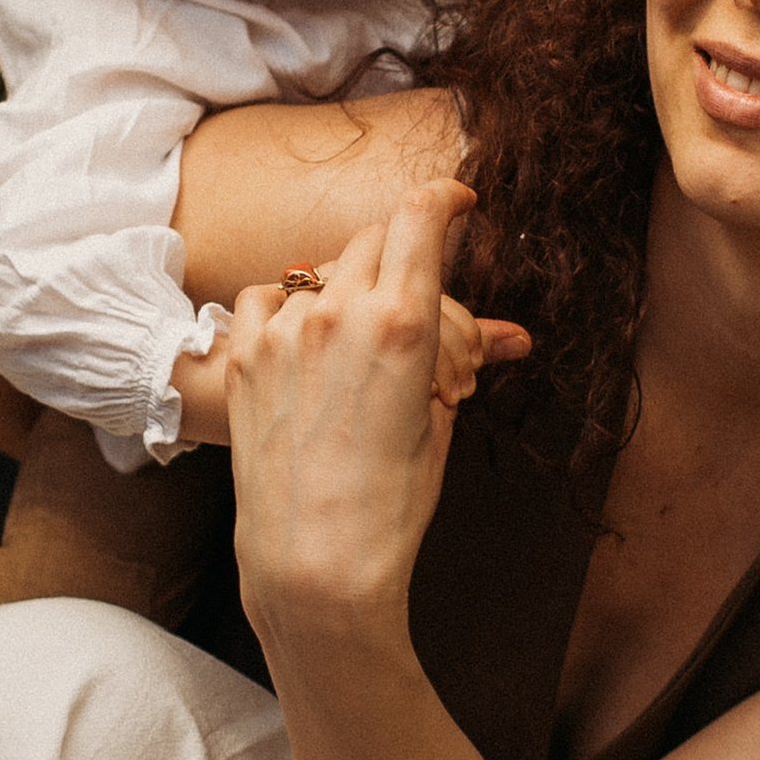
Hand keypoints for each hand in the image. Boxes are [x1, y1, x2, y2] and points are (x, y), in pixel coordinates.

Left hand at [226, 180, 529, 635]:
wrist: (313, 561)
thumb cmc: (390, 505)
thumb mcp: (439, 423)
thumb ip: (463, 361)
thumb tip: (512, 340)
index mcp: (403, 323)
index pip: (421, 219)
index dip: (443, 199)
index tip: (456, 202)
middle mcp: (340, 312)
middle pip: (372, 240)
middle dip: (398, 257)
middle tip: (413, 302)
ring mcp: (285, 331)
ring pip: (318, 270)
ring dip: (344, 287)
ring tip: (358, 340)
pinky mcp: (246, 356)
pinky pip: (266, 300)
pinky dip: (287, 311)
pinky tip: (304, 346)